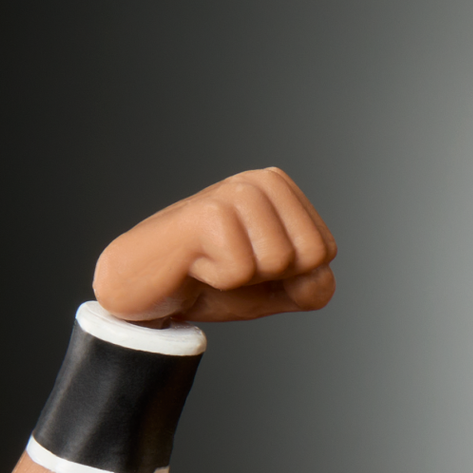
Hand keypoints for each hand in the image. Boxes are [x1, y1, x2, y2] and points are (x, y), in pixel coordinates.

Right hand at [92, 168, 336, 323]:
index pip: (325, 251)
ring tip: (214, 260)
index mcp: (282, 190)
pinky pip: (241, 270)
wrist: (147, 285)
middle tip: (234, 263)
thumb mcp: (278, 291)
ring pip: (279, 260)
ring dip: (245, 277)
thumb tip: (315, 273)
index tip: (254, 264)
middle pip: (310, 254)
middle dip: (275, 276)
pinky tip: (195, 262)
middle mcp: (260, 181)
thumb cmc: (215, 281)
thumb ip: (315, 288)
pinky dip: (218, 280)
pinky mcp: (207, 212)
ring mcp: (233, 191)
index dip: (293, 275)